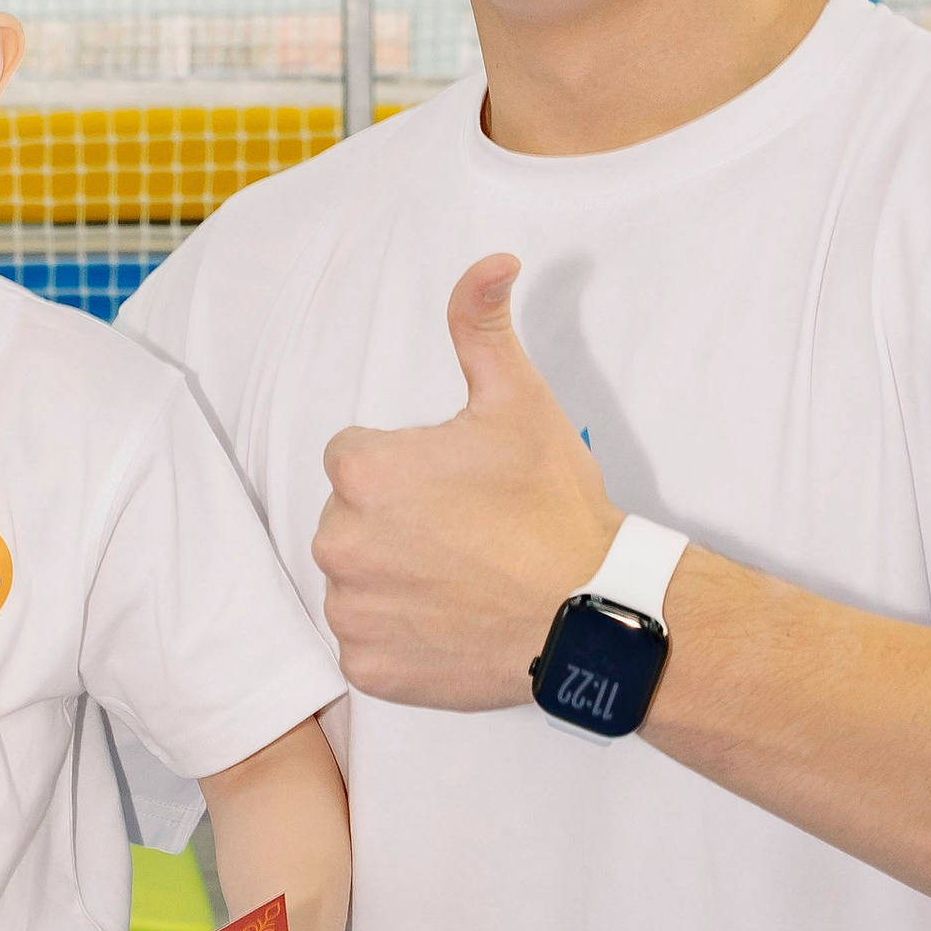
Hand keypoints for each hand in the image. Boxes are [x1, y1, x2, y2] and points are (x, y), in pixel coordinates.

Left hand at [313, 257, 620, 708]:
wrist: (591, 611)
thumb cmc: (553, 507)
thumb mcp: (519, 402)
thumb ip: (482, 326)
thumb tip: (491, 263)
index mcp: (362, 473)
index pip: (355, 458)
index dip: (409, 468)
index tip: (455, 487)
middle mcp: (340, 543)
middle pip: (349, 520)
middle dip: (395, 523)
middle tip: (464, 535)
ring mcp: (352, 612)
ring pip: (355, 582)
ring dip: (393, 579)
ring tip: (459, 579)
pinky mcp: (367, 667)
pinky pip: (364, 644)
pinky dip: (397, 637)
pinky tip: (449, 622)